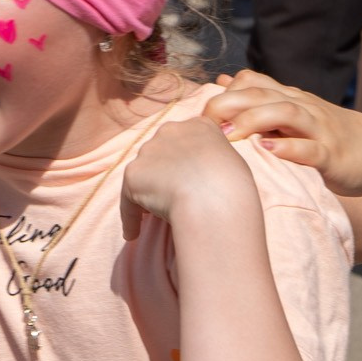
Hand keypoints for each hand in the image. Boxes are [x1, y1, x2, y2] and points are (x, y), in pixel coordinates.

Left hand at [120, 115, 257, 239]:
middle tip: (166, 197)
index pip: (185, 140)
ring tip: (150, 218)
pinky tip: (133, 234)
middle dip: (161, 173)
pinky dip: (131, 218)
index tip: (184, 178)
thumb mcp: (233, 163)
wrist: (214, 200)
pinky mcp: (134, 174)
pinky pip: (128, 200)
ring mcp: (150, 151)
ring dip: (145, 194)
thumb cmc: (233, 187)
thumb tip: (205, 176)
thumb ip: (214, 161)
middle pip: (160, 153)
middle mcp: (171, 131)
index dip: (183, 160)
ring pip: (143, 175)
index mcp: (200, 126)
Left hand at [209, 71, 361, 195]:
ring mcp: (320, 130)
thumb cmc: (330, 135)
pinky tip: (269, 151)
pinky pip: (310, 148)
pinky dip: (289, 148)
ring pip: (286, 113)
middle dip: (230, 104)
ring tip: (230, 135)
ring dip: (255, 120)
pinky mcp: (333, 155)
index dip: (224, 93)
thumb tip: (224, 81)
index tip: (199, 113)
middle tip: (204, 122)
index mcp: (290, 99)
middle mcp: (303, 108)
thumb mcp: (296, 114)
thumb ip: (262, 99)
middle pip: (263, 94)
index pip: (253, 83)